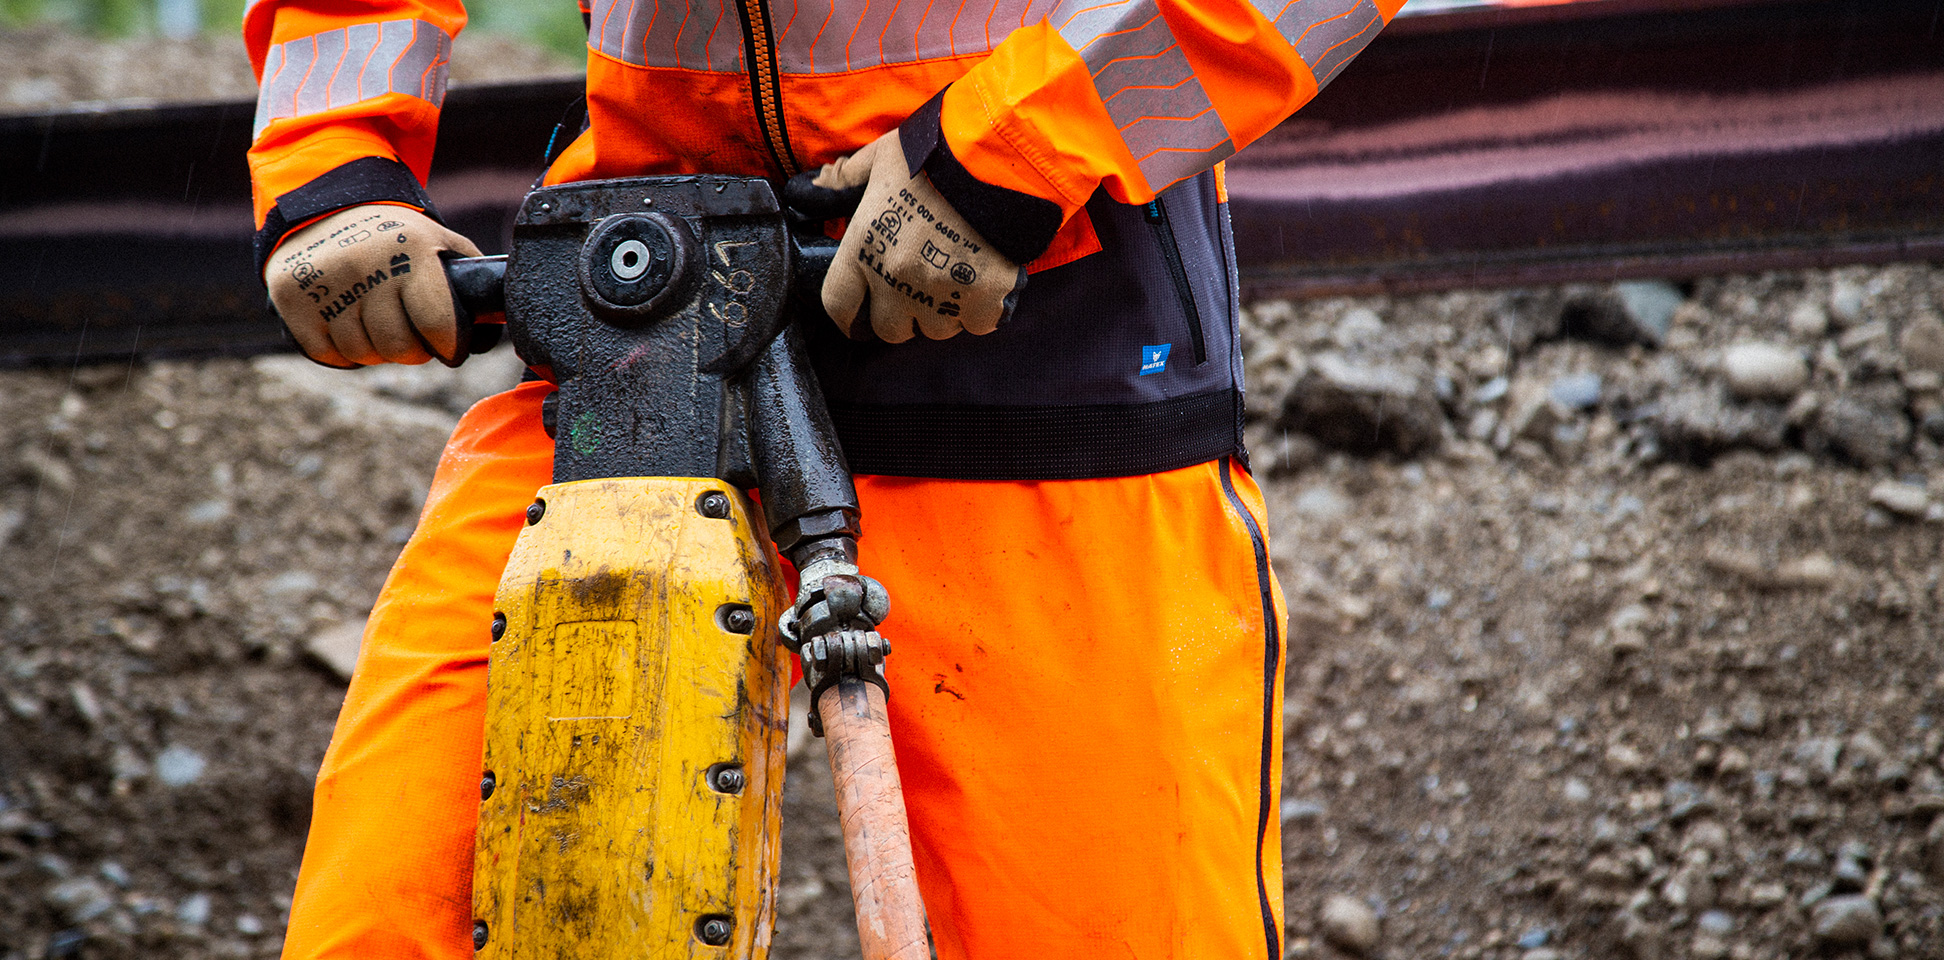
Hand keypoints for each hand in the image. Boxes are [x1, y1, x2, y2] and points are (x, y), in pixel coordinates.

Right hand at [264, 204, 481, 366]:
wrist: (327, 209)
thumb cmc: (398, 238)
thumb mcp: (441, 244)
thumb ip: (470, 282)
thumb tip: (495, 327)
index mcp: (410, 252)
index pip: (438, 325)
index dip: (448, 346)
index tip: (449, 347)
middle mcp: (365, 265)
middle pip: (399, 350)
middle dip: (412, 350)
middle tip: (411, 334)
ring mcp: (325, 282)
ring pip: (363, 355)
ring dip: (376, 349)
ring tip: (379, 323)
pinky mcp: (291, 298)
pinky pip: (328, 354)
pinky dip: (342, 350)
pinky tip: (348, 324)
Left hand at [815, 131, 1025, 342]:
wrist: (1000, 157)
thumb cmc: (939, 152)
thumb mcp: (882, 155)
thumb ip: (849, 175)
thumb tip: (818, 184)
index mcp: (864, 245)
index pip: (838, 305)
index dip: (849, 314)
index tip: (860, 313)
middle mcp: (896, 277)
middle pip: (890, 329)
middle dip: (903, 314)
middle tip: (919, 286)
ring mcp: (940, 292)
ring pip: (936, 328)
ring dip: (943, 311)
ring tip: (956, 278)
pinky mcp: (983, 299)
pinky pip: (977, 324)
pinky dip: (981, 311)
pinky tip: (986, 283)